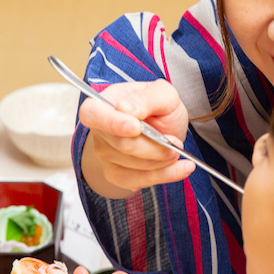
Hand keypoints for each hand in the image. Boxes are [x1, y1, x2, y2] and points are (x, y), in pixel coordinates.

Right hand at [80, 80, 194, 196]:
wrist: (165, 128)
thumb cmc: (159, 108)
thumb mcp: (163, 93)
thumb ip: (146, 98)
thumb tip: (125, 108)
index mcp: (103, 104)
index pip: (93, 114)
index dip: (112, 123)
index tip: (136, 127)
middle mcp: (99, 131)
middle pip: (123, 145)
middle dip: (155, 146)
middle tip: (175, 143)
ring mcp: (106, 155)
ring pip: (134, 166)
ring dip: (162, 161)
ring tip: (176, 150)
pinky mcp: (116, 175)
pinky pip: (139, 181)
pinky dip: (165, 175)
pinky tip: (180, 167)